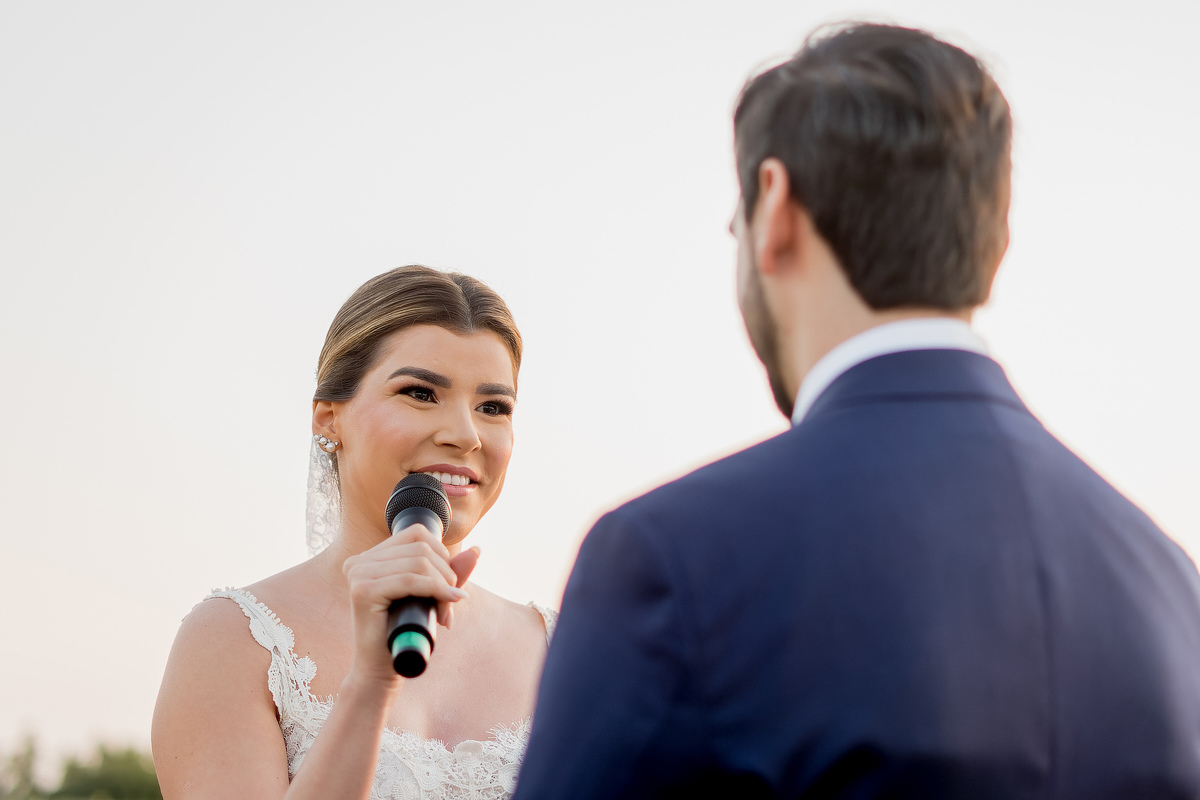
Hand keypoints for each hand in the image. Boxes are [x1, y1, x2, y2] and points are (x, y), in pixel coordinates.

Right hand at [342, 524, 479, 685]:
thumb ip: (451, 571)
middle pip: (421, 549)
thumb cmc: (405, 631)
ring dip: (443, 586)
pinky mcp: (363, 591)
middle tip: (450, 604)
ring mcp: (358, 574)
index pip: (417, 533)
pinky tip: (449, 602)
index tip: (448, 585)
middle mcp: (360, 561)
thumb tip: (477, 549)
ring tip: (446, 611)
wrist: (381, 669)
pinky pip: (410, 581)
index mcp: (370, 557)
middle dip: (445, 575)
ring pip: (419, 563)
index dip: (442, 555)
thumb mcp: (432, 595)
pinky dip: (435, 590)